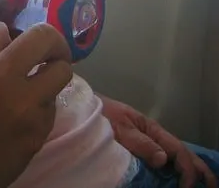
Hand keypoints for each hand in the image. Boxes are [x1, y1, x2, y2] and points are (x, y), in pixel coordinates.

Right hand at [0, 22, 72, 187]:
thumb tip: (9, 39)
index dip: (2, 34)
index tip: (4, 44)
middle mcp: (0, 76)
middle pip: (44, 36)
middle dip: (51, 40)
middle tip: (49, 48)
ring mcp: (25, 103)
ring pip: (61, 70)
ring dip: (53, 71)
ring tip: (42, 79)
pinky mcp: (40, 127)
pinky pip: (52, 102)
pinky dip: (43, 102)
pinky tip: (27, 111)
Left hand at [99, 94, 216, 187]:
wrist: (82, 108)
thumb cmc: (100, 114)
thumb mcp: (119, 127)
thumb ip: (140, 142)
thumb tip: (164, 159)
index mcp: (150, 128)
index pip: (176, 148)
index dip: (186, 167)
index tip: (187, 184)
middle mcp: (151, 134)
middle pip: (179, 151)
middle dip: (197, 167)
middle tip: (212, 184)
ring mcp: (144, 140)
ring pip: (172, 154)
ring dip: (188, 167)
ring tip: (201, 181)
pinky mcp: (135, 145)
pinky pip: (159, 156)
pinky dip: (172, 166)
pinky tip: (176, 174)